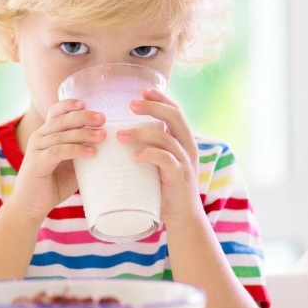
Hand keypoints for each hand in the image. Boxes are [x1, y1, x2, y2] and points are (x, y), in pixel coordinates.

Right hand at [9, 99, 105, 219]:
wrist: (30, 206)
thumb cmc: (52, 185)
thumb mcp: (72, 166)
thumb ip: (83, 153)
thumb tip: (109, 146)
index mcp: (46, 134)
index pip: (55, 111)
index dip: (70, 105)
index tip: (87, 103)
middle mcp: (39, 137)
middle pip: (62, 119)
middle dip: (84, 117)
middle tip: (103, 119)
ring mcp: (36, 149)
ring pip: (62, 135)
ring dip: (84, 134)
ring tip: (103, 137)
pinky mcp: (36, 162)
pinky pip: (59, 151)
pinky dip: (76, 150)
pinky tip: (91, 152)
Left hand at [116, 89, 200, 224]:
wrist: (183, 217)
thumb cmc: (165, 189)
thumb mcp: (159, 164)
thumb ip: (148, 149)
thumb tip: (119, 135)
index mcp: (184, 141)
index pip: (176, 111)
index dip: (161, 98)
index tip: (142, 90)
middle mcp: (188, 147)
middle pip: (174, 117)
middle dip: (152, 107)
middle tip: (130, 105)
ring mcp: (185, 162)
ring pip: (166, 138)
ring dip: (141, 133)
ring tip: (120, 135)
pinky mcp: (180, 177)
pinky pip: (165, 160)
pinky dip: (149, 155)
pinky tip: (134, 157)